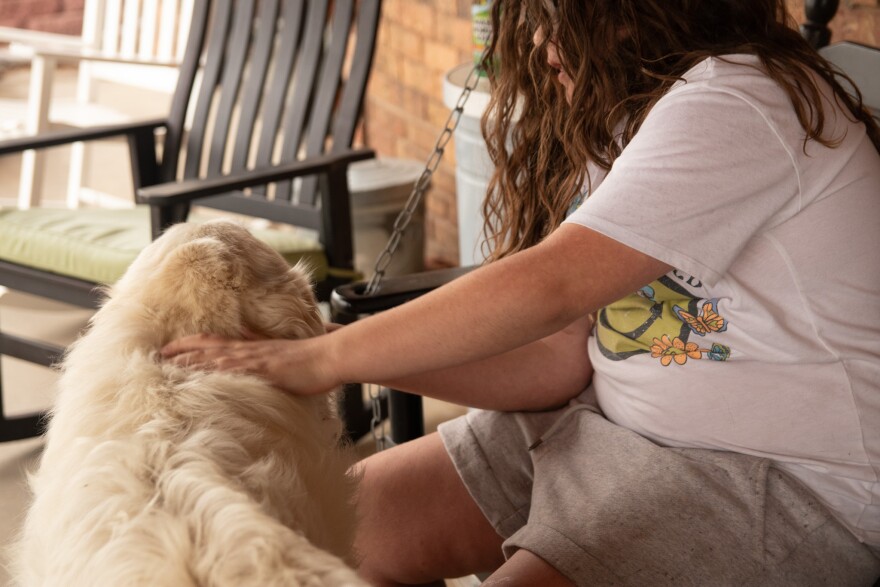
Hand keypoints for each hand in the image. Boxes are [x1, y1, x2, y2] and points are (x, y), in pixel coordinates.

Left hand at [160, 333, 339, 395]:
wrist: (329, 357)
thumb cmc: (312, 359)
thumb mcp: (283, 352)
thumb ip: (265, 346)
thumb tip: (250, 339)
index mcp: (252, 347)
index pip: (215, 342)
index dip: (190, 344)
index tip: (170, 348)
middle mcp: (249, 351)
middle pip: (207, 347)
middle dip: (181, 351)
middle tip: (156, 355)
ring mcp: (254, 360)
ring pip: (213, 358)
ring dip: (188, 361)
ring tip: (165, 365)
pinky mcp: (262, 371)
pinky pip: (231, 372)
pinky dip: (212, 374)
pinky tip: (196, 378)